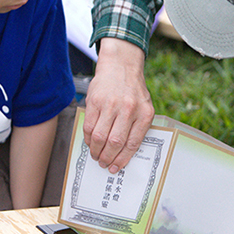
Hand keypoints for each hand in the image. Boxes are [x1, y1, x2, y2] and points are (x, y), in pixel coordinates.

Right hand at [83, 38, 153, 172]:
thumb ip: (137, 127)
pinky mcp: (95, 101)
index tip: (116, 167)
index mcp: (144, 113)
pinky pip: (90, 126)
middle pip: (115, 142)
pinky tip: (91, 142)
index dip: (122, 159)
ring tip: (96, 155)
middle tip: (104, 163)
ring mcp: (111, 104)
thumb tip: (124, 153)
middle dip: (108, 157)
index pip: (132, 143)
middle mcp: (128, 109)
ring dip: (96, 151)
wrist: (121, 66)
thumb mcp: (144, 107)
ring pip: (100, 137)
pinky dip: (89, 139)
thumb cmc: (133, 90)